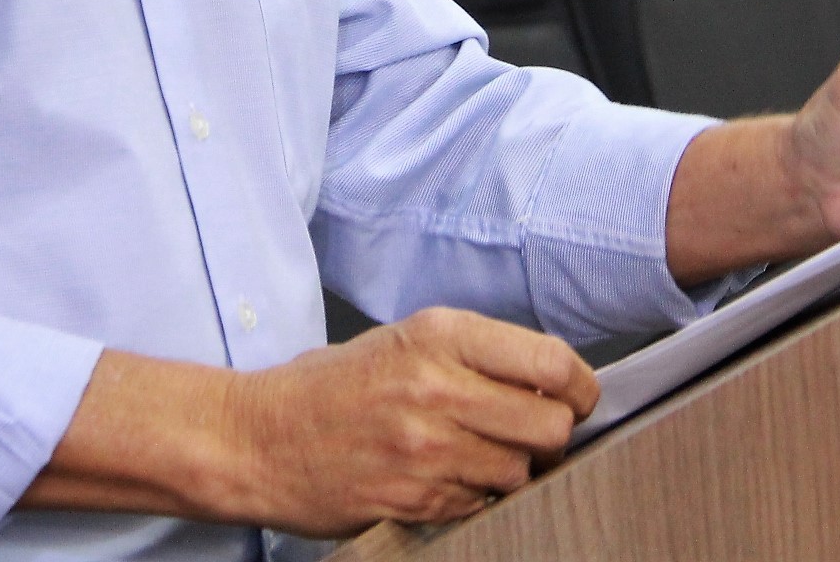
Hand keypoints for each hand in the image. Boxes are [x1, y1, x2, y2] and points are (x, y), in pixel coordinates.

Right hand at [227, 308, 598, 533]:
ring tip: (476, 455)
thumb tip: (551, 380)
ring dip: (512, 469)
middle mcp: (437, 388)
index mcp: (439, 335)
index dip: (581, 387)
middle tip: (534, 434)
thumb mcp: (402, 341)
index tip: (580, 397)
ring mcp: (426, 449)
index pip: (551, 362)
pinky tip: (444, 478)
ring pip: (521, 472)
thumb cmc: (332, 387)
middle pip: (550, 425)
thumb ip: (474, 353)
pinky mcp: (414, 499)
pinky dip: (476, 497)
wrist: (259, 439)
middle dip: (553, 434)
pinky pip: (482, 504)